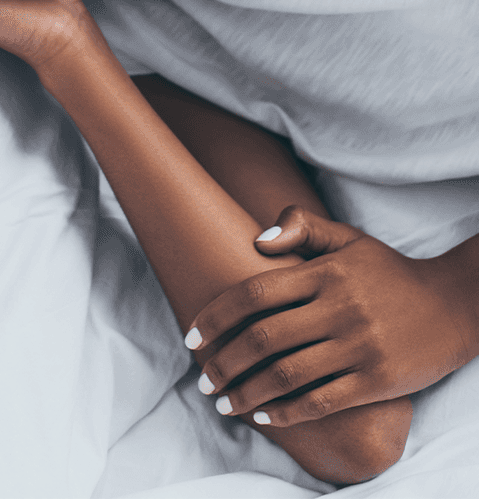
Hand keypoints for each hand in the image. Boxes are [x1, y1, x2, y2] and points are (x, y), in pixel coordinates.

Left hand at [189, 205, 475, 425]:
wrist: (452, 305)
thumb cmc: (390, 272)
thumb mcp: (350, 239)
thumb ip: (303, 227)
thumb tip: (256, 239)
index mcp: (326, 273)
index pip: (256, 292)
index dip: (217, 316)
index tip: (191, 336)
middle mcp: (338, 309)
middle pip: (264, 338)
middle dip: (224, 361)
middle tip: (201, 378)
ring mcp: (357, 347)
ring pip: (286, 375)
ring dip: (246, 392)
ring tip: (223, 402)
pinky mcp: (374, 381)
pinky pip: (320, 401)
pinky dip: (286, 412)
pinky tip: (264, 416)